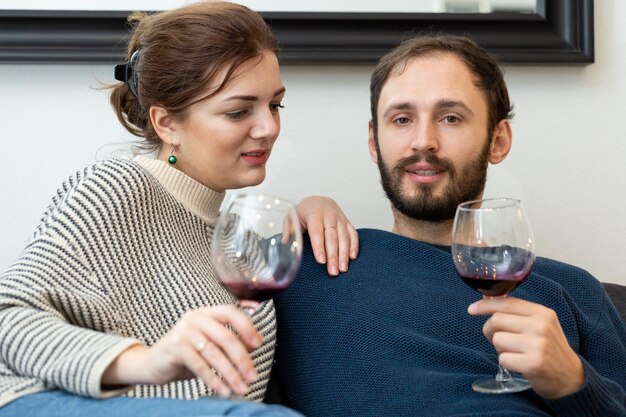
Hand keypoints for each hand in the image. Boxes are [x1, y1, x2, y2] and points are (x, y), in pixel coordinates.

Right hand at [102, 304, 262, 396]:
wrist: (153, 363)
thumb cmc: (186, 353)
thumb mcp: (210, 344)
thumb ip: (230, 341)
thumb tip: (255, 343)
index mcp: (206, 313)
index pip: (231, 312)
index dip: (247, 327)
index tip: (259, 344)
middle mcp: (195, 318)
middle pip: (226, 336)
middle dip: (242, 359)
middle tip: (252, 376)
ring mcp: (183, 331)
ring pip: (214, 353)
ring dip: (230, 373)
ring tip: (241, 388)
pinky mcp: (175, 347)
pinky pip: (200, 365)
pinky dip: (214, 379)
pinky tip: (223, 390)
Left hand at [296, 195, 358, 275]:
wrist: (318, 200)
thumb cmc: (304, 211)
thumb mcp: (291, 216)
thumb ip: (288, 229)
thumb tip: (284, 243)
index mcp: (314, 213)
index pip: (317, 232)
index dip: (319, 247)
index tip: (321, 261)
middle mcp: (329, 215)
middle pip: (332, 237)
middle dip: (333, 255)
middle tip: (333, 271)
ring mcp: (340, 218)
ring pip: (344, 237)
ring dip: (344, 254)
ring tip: (342, 269)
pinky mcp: (347, 222)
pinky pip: (353, 234)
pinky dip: (354, 246)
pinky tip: (352, 258)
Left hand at [468, 297, 583, 398]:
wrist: (570, 378)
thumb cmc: (548, 349)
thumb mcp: (540, 325)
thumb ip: (517, 313)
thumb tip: (486, 300)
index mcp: (542, 313)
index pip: (507, 303)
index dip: (485, 305)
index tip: (472, 309)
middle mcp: (541, 326)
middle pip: (496, 320)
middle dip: (490, 331)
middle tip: (498, 339)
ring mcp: (538, 345)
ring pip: (497, 340)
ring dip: (500, 349)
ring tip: (514, 352)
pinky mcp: (533, 363)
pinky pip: (502, 359)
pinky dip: (506, 362)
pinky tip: (519, 364)